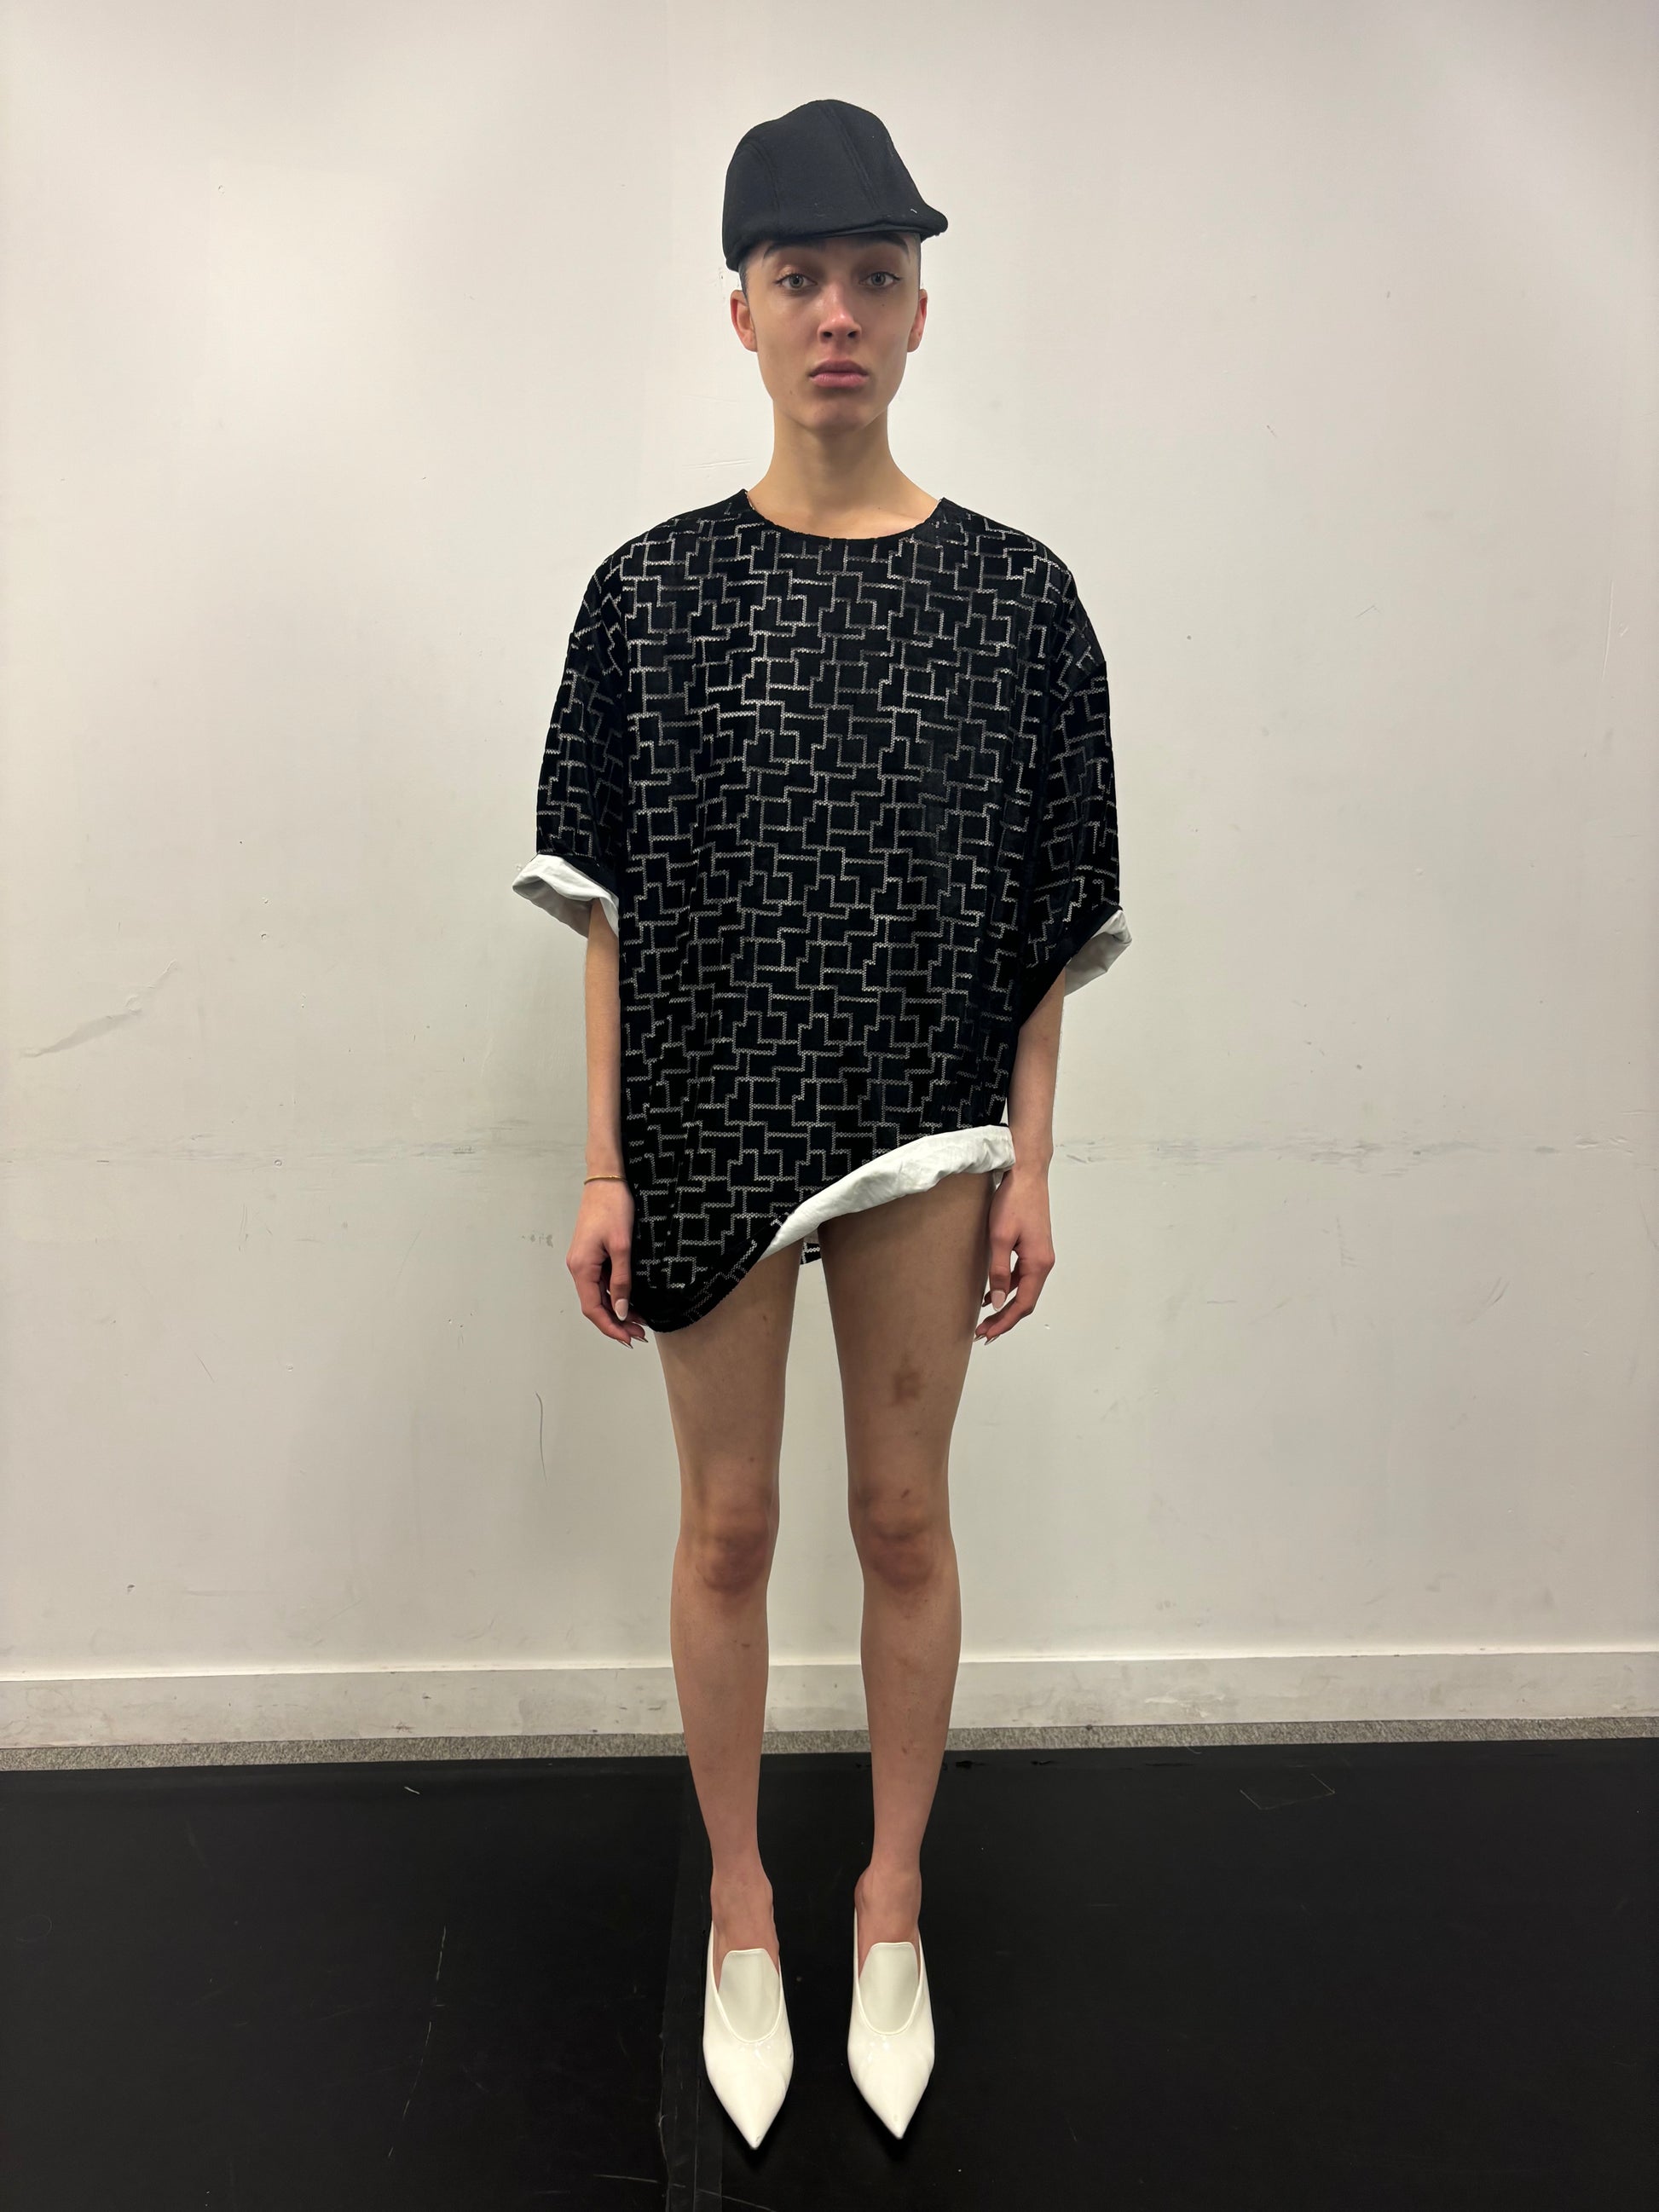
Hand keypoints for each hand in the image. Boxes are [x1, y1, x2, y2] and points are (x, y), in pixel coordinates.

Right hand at [567, 1180, 647, 1345]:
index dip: (610, 1327)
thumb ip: (621, 1279)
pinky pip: (601, 1282)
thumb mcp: (622, 1246)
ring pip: (598, 1294)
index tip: (629, 1339)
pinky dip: (615, 1294)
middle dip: (616, 1322)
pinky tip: (630, 1300)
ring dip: (617, 1310)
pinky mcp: (592, 1254)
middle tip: (640, 1334)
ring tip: (639, 1322)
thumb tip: (620, 1310)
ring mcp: (584, 1261)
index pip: (592, 1308)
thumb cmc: (613, 1207)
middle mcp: (578, 1267)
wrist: (607, 1179)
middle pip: (594, 1305)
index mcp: (581, 1267)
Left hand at [975, 1159, 1053, 1341]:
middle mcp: (1044, 1263)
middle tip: (983, 1333)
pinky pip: (1023, 1276)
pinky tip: (992, 1293)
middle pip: (1026, 1301)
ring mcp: (1040, 1255)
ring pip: (1024, 1290)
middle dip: (1005, 1319)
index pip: (1023, 1304)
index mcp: (1039, 1264)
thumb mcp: (1000, 1238)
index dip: (1005, 1322)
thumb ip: (999, 1272)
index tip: (987, 1333)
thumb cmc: (1014, 1201)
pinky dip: (1009, 1288)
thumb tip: (998, 1301)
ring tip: (986, 1319)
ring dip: (1006, 1306)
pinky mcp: (1033, 1247)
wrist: (1026, 1174)